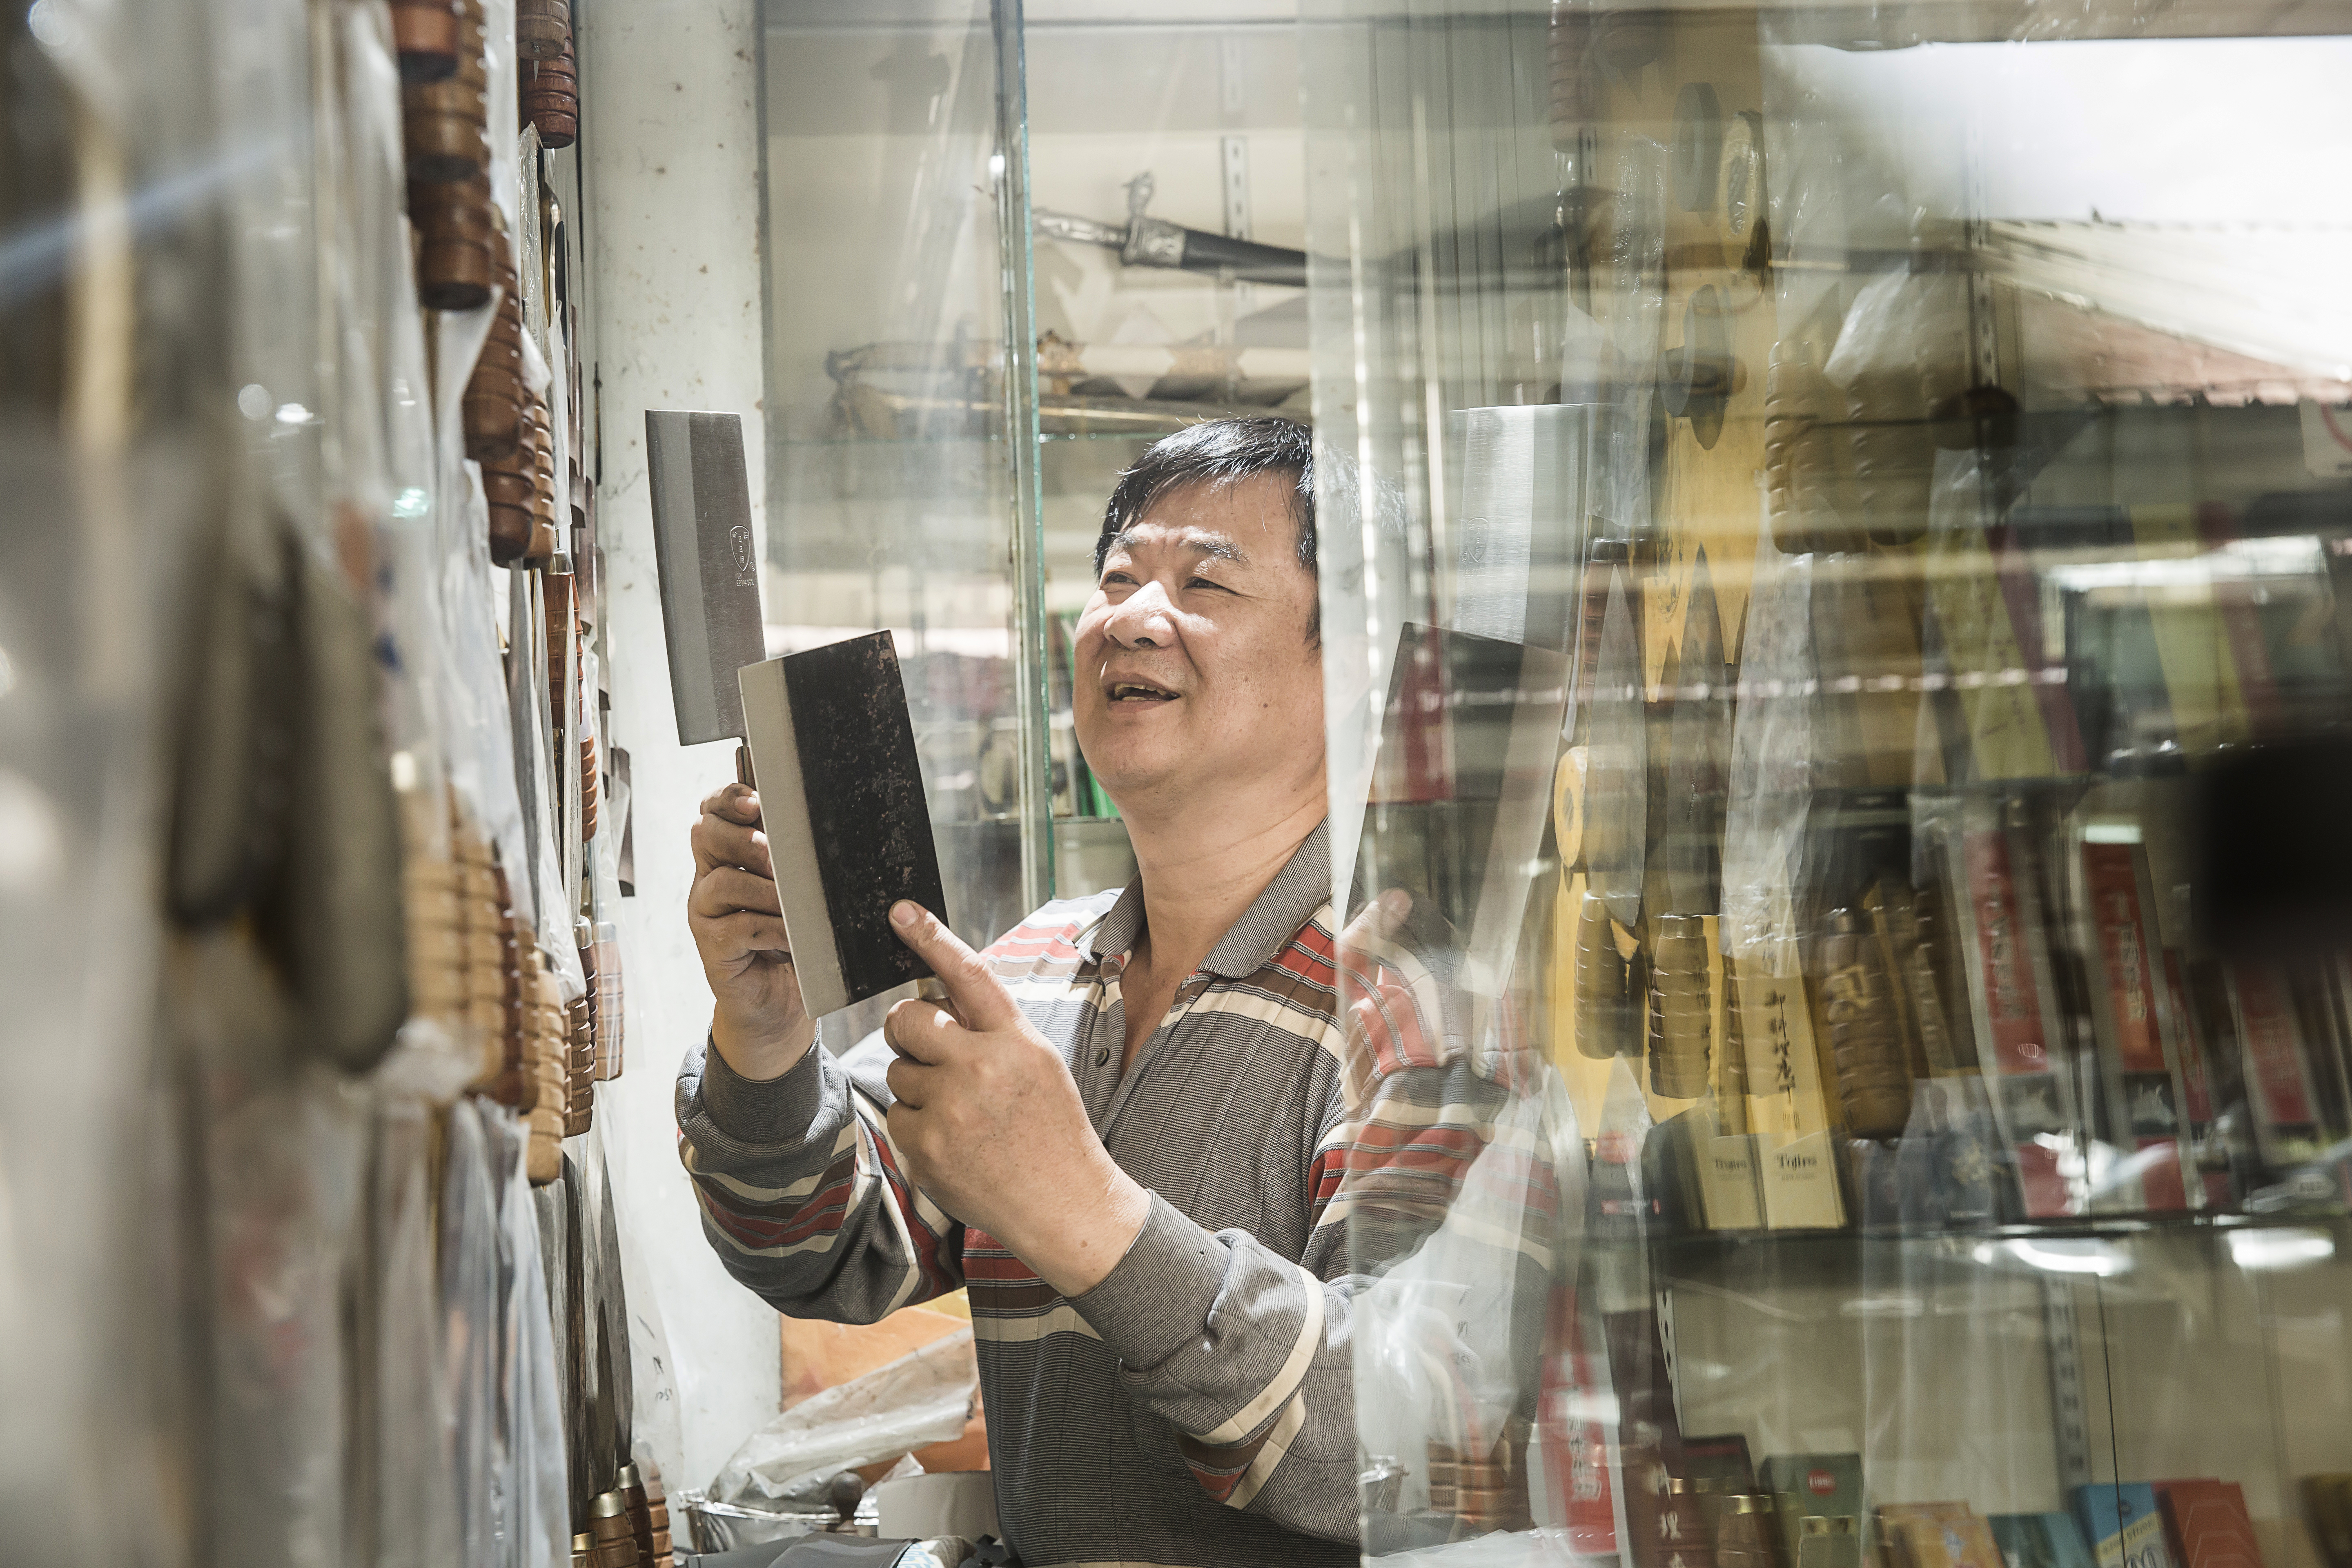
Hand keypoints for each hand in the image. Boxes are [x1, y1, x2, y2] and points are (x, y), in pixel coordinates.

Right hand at [688, 782, 814, 1079]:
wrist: (780, 1002)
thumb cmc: (794, 941)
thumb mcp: (800, 895)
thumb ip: (800, 863)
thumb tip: (829, 834)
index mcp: (729, 854)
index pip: (715, 811)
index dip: (729, 798)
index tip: (756, 802)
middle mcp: (710, 877)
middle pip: (707, 835)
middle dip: (746, 840)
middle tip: (778, 857)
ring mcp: (706, 912)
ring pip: (724, 882)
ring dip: (767, 890)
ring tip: (797, 905)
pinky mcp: (712, 947)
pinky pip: (737, 927)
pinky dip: (772, 929)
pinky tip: (794, 938)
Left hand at [881, 901, 1149, 1296]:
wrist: (1065, 1204)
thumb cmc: (1051, 1128)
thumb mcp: (1039, 1062)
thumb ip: (991, 1028)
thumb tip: (935, 995)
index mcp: (1015, 1039)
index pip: (967, 974)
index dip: (931, 938)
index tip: (900, 912)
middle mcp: (981, 1067)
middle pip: (908, 1019)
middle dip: (909, 1029)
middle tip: (929, 1050)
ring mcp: (949, 1109)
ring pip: (897, 1070)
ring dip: (918, 1085)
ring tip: (961, 1113)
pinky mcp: (925, 1147)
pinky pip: (896, 1114)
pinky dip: (916, 1126)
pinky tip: (952, 1142)